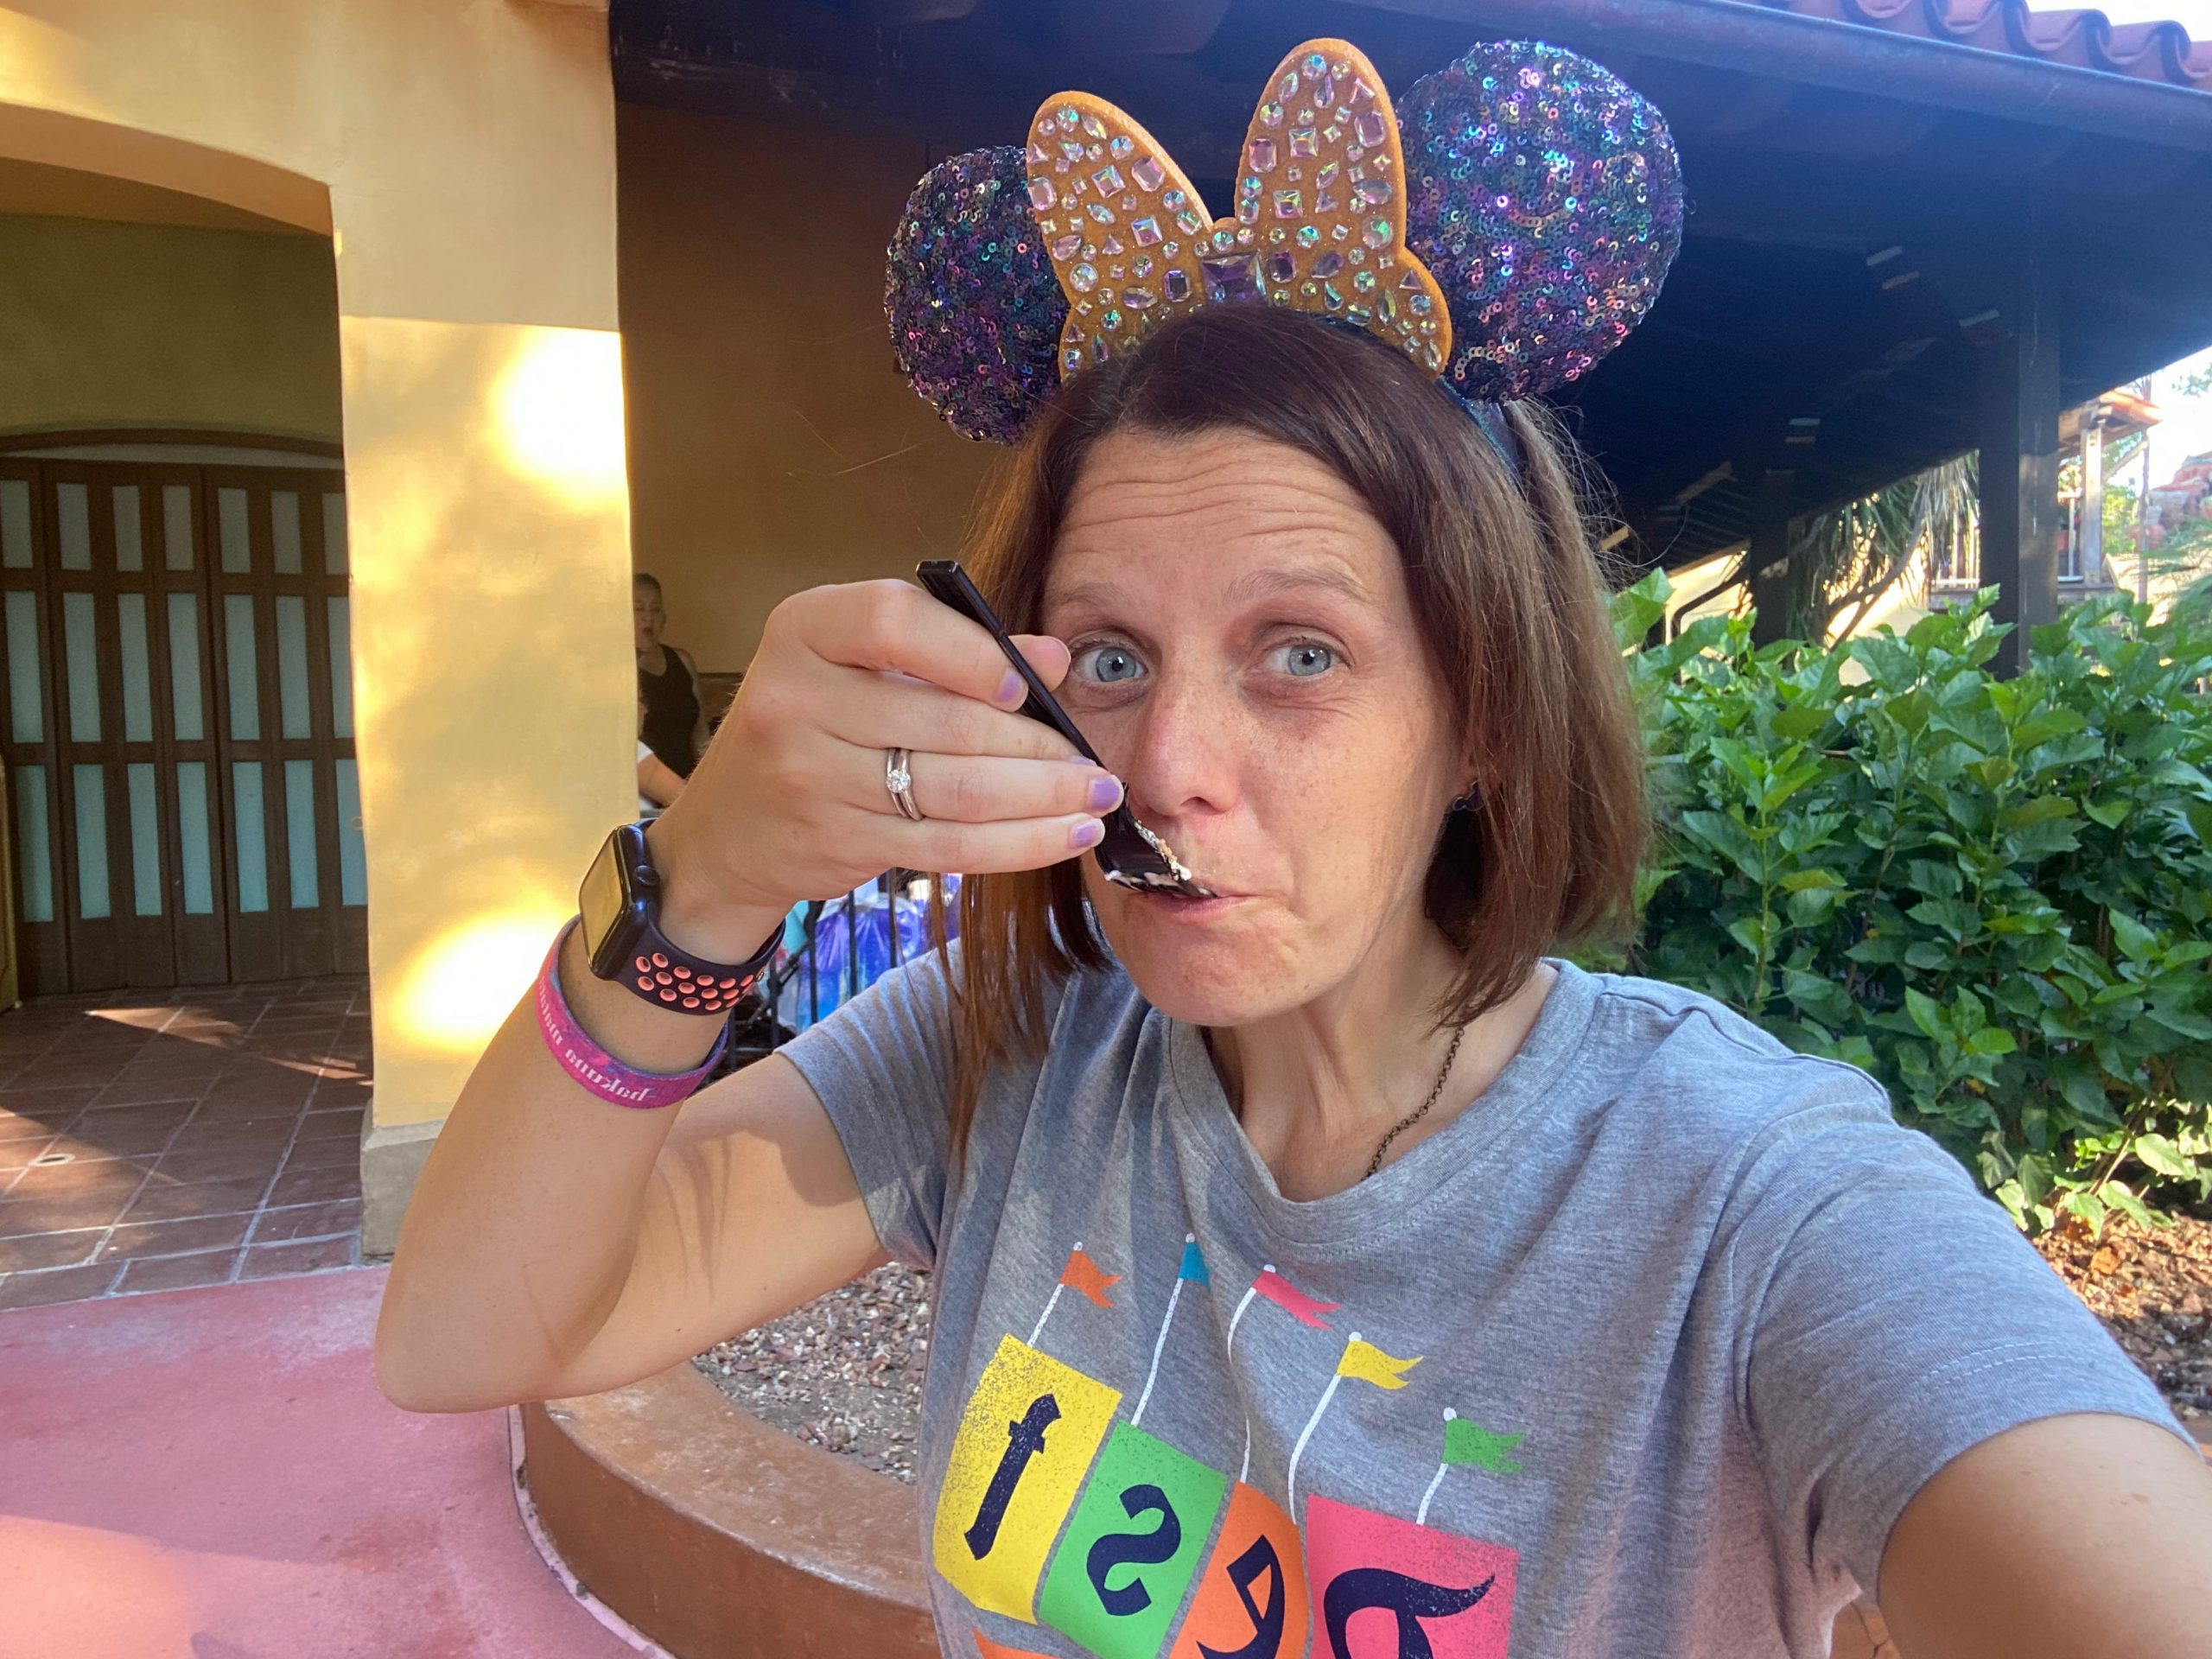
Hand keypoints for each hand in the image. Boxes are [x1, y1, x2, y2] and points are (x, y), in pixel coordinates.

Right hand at [644, 579, 1120, 958]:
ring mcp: (810, 774)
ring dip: (1043, 799)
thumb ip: (954, 651)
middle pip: (945, 721)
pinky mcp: (836, 839)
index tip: (1028, 684)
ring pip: (955, 791)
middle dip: (1039, 748)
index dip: (970, 653)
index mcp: (804, 630)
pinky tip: (1064, 837)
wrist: (725, 830)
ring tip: (1097, 798)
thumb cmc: (812, 726)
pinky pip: (947, 846)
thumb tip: (1055, 656)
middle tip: (1096, 761)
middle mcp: (796, 697)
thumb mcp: (857, 668)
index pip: (891, 621)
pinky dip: (1017, 844)